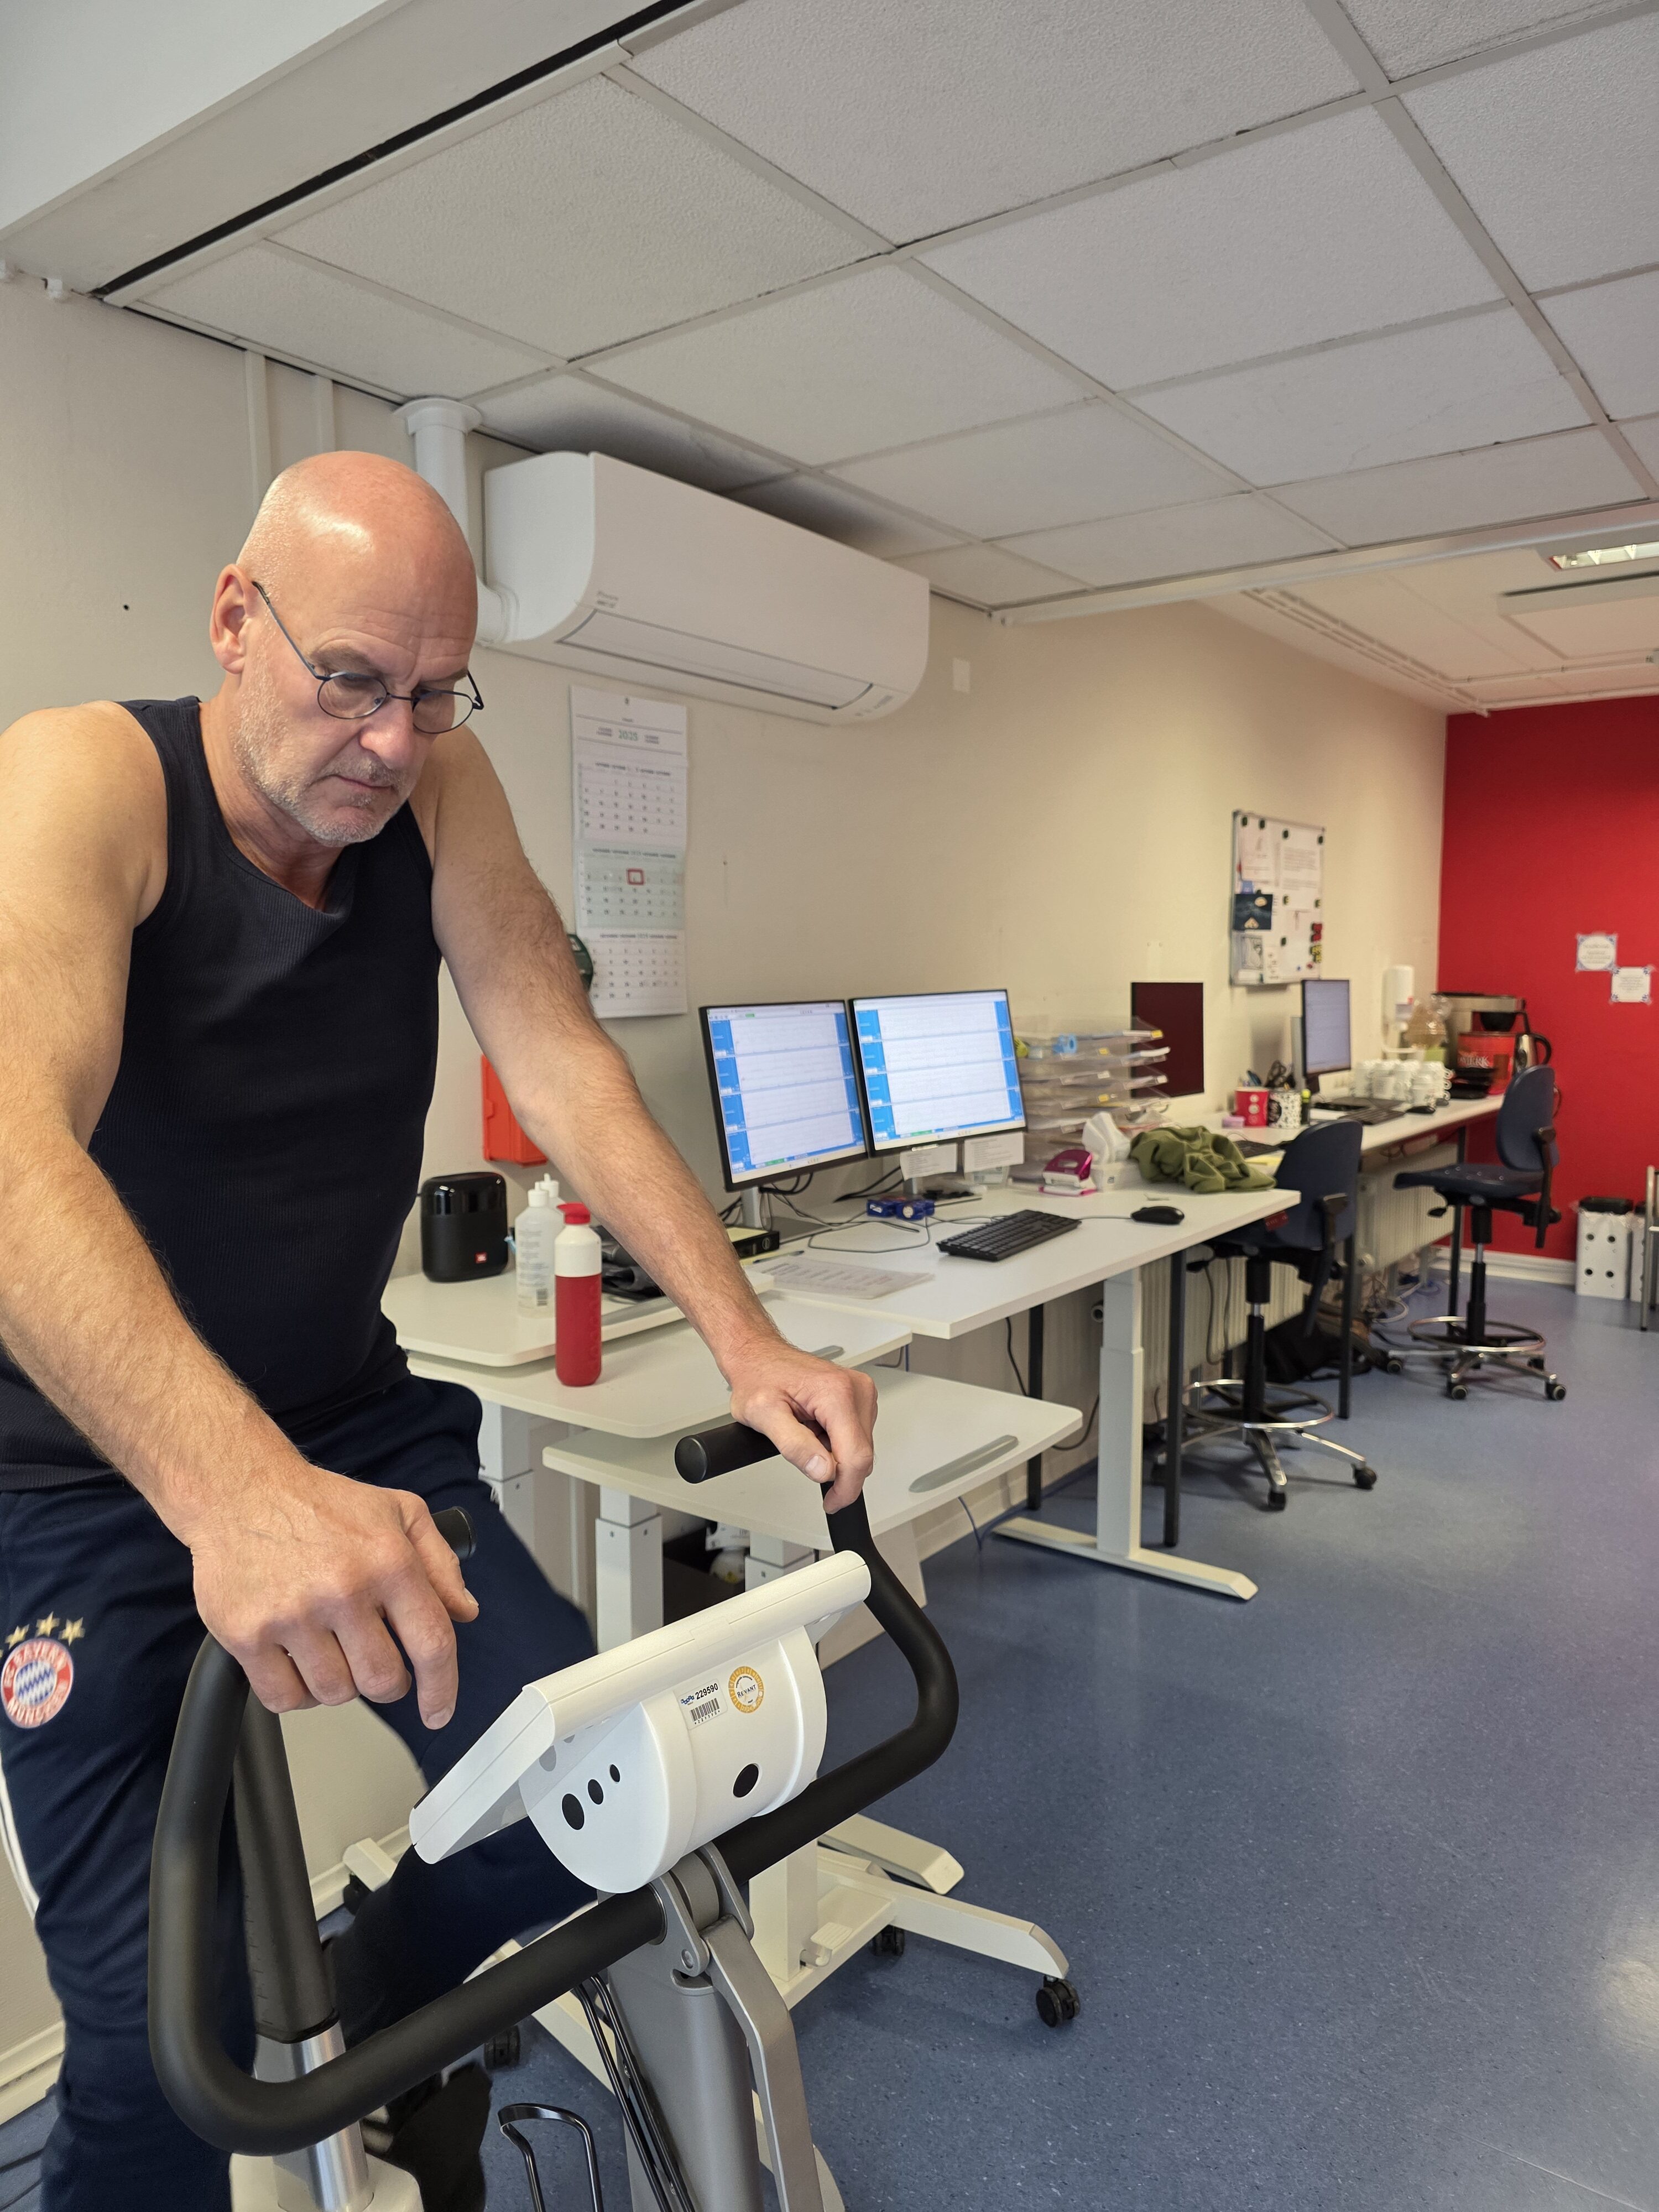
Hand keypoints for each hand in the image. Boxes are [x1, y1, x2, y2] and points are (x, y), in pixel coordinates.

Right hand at [188, 1459, 478, 1726]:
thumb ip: (438, 1563)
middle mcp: (343, 1588)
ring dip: (338, 1684)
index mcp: (388, 1561)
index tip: (439, 1712)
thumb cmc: (318, 1504)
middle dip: (385, 1682)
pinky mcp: (247, 1634)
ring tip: (328, 1649)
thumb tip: (464, 1611)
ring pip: (335, 1693)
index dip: (442, 1688)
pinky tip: (296, 1661)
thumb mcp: (398, 1512)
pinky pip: (284, 1698)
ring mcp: (293, 1614)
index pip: (432, 1643)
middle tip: (371, 1660)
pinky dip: (295, 1692)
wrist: (239, 1490)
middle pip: (382, 1680)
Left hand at [725, 1342, 876, 1511]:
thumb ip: (795, 1446)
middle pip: (862, 1454)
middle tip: (805, 1462)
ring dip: (836, 1455)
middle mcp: (856, 1389)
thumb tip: (824, 1471)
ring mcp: (861, 1391)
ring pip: (861, 1447)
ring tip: (806, 1437)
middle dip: (837, 1470)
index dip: (845, 1489)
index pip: (856, 1456)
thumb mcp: (763, 1416)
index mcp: (836, 1393)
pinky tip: (816, 1430)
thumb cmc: (758, 1378)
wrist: (759, 1357)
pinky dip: (838, 1443)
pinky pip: (857, 1435)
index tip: (832, 1503)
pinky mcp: (859, 1396)